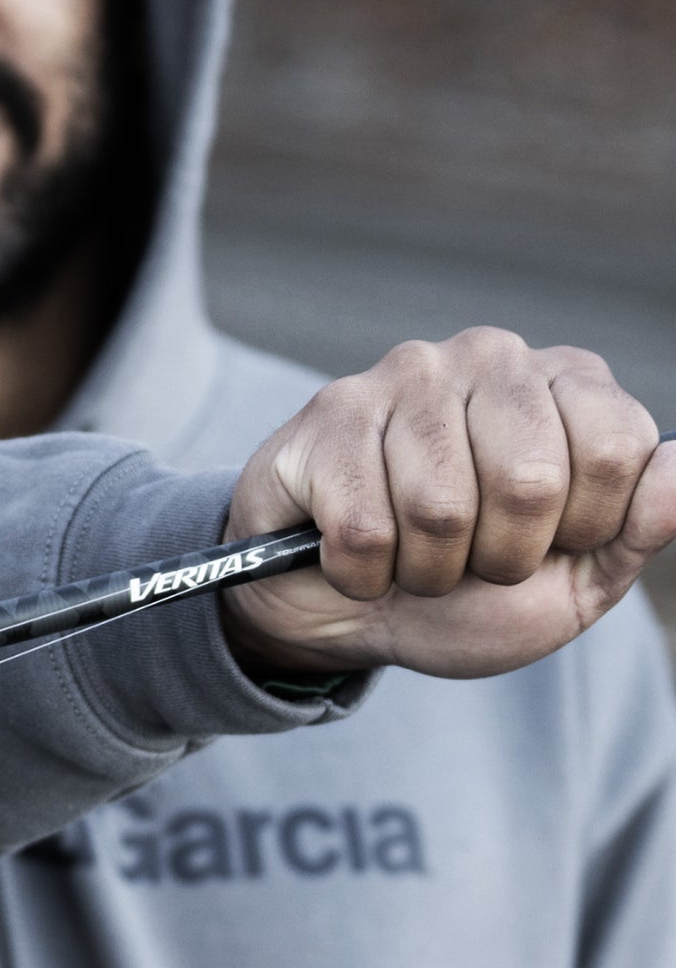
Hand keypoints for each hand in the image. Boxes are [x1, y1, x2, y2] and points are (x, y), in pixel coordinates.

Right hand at [222, 329, 675, 678]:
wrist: (339, 610)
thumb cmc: (466, 592)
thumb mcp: (573, 579)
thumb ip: (638, 527)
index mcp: (566, 384)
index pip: (618, 449)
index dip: (586, 527)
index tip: (549, 543)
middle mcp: (489, 357)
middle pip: (530, 479)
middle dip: (502, 557)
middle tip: (473, 560)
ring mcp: (403, 376)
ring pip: (438, 508)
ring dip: (427, 570)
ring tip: (412, 558)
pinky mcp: (329, 414)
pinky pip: (364, 525)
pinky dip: (363, 572)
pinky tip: (354, 554)